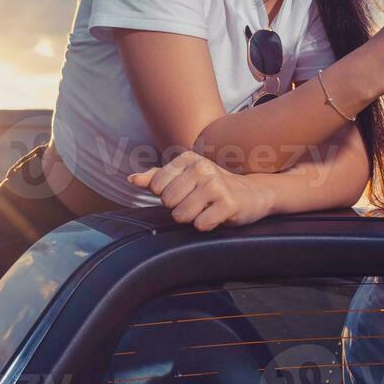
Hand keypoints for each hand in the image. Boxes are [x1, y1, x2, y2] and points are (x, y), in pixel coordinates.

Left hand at [126, 151, 273, 230]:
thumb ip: (156, 178)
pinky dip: (206, 225)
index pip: (156, 186)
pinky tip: (216, 215)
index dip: (167, 196)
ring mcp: (216, 185)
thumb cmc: (213, 186)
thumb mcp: (184, 177)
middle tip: (197, 202)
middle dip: (179, 208)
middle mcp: (202, 168)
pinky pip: (201, 224)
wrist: (251, 194)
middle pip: (167, 202)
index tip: (185, 192)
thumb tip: (131, 179)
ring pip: (181, 215)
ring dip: (192, 218)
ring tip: (206, 209)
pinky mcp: (228, 203)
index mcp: (188, 158)